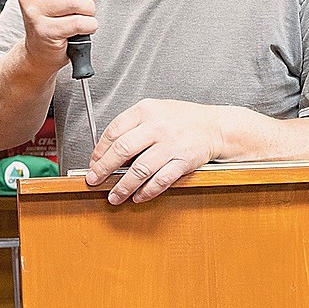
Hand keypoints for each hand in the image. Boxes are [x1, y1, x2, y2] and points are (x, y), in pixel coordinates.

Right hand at [18, 0, 102, 73]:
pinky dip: (90, 25)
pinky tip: (87, 28)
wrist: (39, 52)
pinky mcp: (44, 31)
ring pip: (74, 1)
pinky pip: (77, 22)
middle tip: (91, 0)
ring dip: (90, 9)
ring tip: (87, 15)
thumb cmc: (52, 20)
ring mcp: (33, 13)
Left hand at [84, 99, 226, 204]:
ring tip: (114, 196)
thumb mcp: (154, 111)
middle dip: (104, 169)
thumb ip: (132, 126)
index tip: (94, 162)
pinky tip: (137, 197)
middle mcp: (157, 126)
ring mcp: (170, 145)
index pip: (113, 131)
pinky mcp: (182, 161)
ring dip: (123, 186)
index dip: (99, 150)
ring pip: (139, 170)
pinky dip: (146, 192)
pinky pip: (160, 180)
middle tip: (94, 180)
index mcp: (145, 110)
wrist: (215, 126)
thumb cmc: (182, 119)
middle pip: (122, 150)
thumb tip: (108, 152)